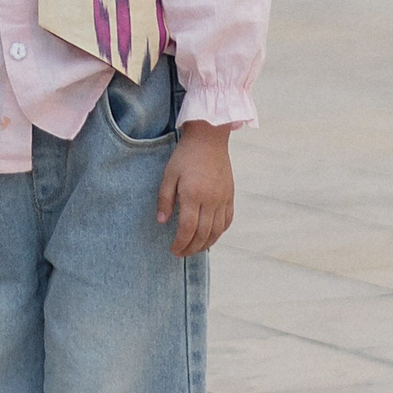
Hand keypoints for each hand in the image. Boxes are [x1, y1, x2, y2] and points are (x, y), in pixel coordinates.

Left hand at [158, 121, 234, 256]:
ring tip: (194, 249)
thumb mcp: (168, 175)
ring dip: (206, 244)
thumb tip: (162, 222)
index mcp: (193, 195)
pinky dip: (219, 232)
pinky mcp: (230, 196)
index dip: (181, 242)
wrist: (209, 139)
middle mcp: (211, 200)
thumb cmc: (185, 156)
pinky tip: (211, 236)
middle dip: (192, 247)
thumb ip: (165, 199)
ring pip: (217, 231)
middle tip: (181, 253)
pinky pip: (227, 221)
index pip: (188, 228)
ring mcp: (223, 199)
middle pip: (203, 234)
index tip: (173, 250)